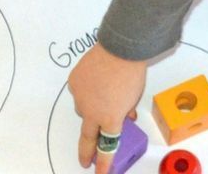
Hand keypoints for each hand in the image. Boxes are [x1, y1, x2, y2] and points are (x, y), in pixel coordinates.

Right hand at [68, 44, 147, 173]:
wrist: (120, 47)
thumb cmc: (132, 71)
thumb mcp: (134, 95)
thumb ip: (126, 109)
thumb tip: (124, 115)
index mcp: (110, 119)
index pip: (106, 147)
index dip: (103, 163)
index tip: (100, 173)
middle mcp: (92, 113)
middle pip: (87, 137)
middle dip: (86, 151)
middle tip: (84, 161)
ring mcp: (80, 97)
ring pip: (83, 109)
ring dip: (92, 106)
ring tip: (104, 90)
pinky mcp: (73, 82)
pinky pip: (79, 91)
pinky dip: (86, 89)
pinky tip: (95, 78)